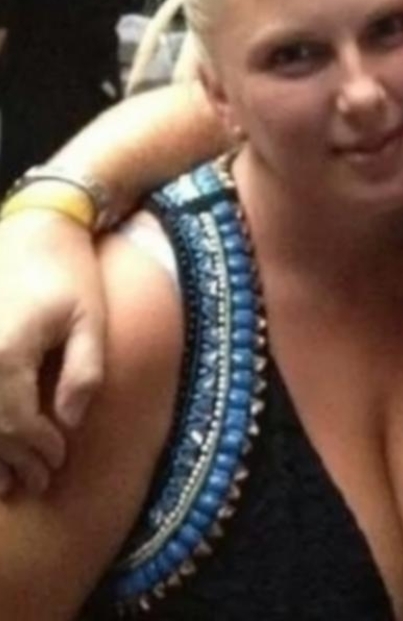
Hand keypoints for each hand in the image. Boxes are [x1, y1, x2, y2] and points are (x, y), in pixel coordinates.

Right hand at [0, 211, 106, 495]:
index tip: (58, 462)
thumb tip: (69, 423)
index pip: (18, 423)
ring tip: (5, 482)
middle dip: (11, 460)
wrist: (35, 225)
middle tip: (36, 482)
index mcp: (6, 355)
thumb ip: (84, 372)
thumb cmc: (68, 272)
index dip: (37, 449)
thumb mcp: (89, 319)